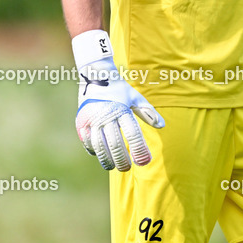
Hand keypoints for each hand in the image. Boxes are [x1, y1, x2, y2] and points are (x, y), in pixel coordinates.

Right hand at [73, 30, 164, 170]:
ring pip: (100, 146)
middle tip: (128, 168)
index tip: (144, 161)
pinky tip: (102, 156)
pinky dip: (95, 151)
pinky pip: (88, 141)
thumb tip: (162, 125)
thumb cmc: (119, 89)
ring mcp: (92, 119)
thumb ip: (148, 112)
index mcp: (122, 109)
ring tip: (114, 167)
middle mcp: (106, 114)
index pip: (133, 133)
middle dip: (123, 159)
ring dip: (107, 159)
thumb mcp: (135, 97)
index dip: (139, 149)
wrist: (95, 74)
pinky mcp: (81, 122)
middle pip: (116, 144)